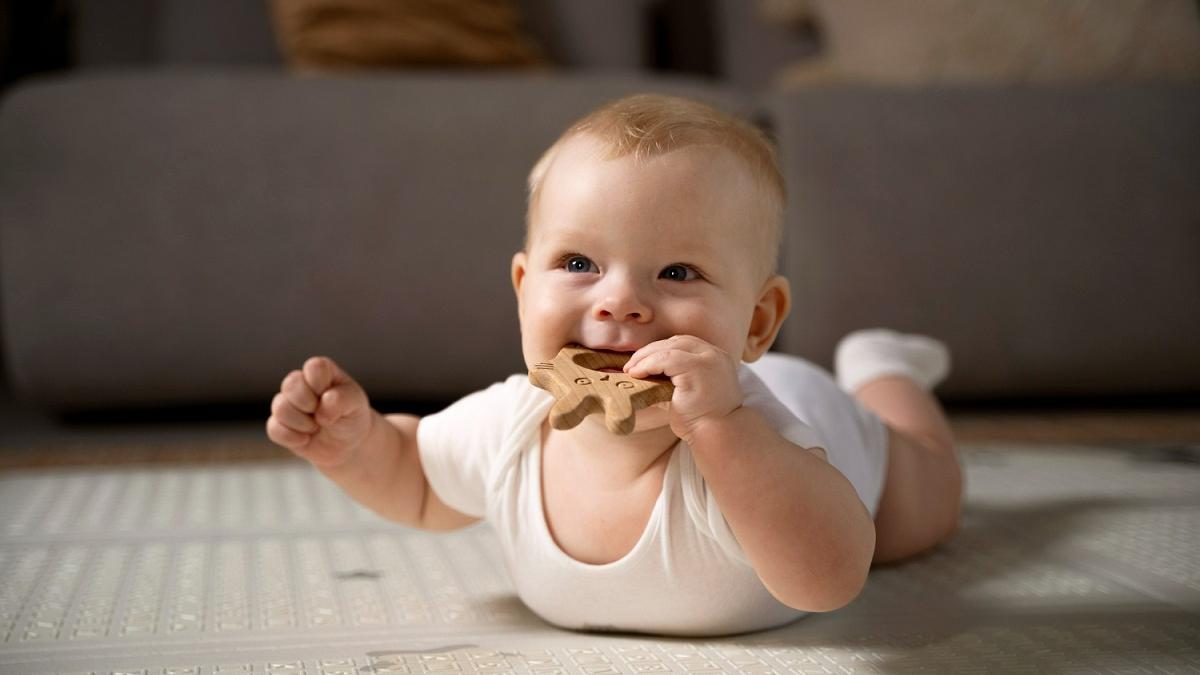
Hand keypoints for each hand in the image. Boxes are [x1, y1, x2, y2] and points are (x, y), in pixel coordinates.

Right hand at [266, 356, 373, 467]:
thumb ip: (342, 399)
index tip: (332, 397)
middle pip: (291, 384)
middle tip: (323, 415)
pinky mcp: (279, 425)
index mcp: (322, 372)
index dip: (321, 385)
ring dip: (302, 423)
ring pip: (280, 407)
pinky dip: (292, 438)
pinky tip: (306, 439)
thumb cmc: (351, 416)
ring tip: (316, 427)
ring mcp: (288, 404)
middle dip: (309, 403)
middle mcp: (301, 384)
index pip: (314, 367)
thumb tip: (323, 403)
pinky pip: (274, 429)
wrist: (347, 444)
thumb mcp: (356, 404)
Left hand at [624, 335, 742, 441]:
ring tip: (630, 370)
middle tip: (630, 365)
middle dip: (650, 351)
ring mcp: (708, 360)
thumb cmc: (702, 419)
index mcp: (715, 358)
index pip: (684, 344)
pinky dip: (648, 364)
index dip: (660, 349)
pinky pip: (666, 359)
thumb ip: (672, 381)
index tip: (642, 361)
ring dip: (645, 357)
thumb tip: (643, 376)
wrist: (719, 435)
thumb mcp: (687, 393)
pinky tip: (637, 374)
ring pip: (669, 348)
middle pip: (676, 342)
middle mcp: (714, 355)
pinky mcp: (697, 369)